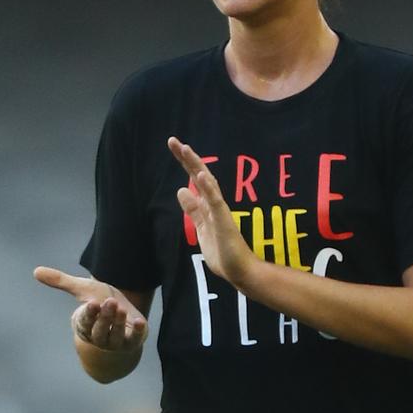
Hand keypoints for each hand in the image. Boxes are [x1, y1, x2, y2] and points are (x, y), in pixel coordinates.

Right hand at [33, 267, 147, 351]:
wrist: (122, 315)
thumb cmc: (99, 302)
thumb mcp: (83, 290)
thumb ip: (62, 282)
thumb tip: (36, 271)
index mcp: (85, 325)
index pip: (85, 321)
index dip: (89, 313)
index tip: (92, 303)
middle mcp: (99, 336)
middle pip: (100, 330)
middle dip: (105, 317)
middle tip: (110, 302)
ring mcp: (116, 341)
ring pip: (115, 335)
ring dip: (118, 323)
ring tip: (121, 309)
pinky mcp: (133, 340)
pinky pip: (135, 339)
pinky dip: (138, 332)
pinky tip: (141, 322)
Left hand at [168, 137, 257, 286]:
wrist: (239, 271)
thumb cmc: (223, 252)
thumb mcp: (201, 228)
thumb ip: (193, 210)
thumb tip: (181, 190)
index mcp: (208, 205)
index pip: (194, 179)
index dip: (185, 162)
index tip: (174, 145)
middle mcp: (214, 204)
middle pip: (200, 175)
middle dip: (187, 158)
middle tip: (173, 140)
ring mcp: (220, 211)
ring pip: (208, 183)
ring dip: (197, 166)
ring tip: (186, 149)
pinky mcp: (225, 222)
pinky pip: (216, 203)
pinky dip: (209, 189)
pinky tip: (202, 175)